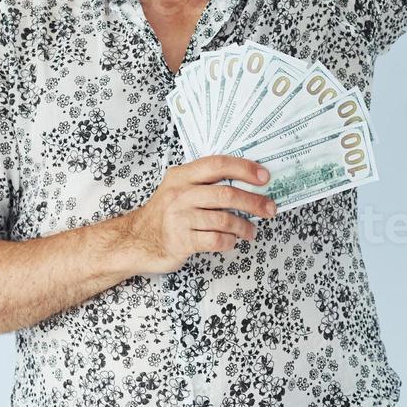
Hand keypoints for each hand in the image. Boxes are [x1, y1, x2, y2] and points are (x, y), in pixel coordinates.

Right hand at [119, 156, 276, 274]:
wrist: (136, 240)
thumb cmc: (165, 214)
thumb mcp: (178, 188)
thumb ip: (205, 183)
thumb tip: (247, 181)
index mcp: (182, 176)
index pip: (218, 164)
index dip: (244, 168)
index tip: (264, 176)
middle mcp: (180, 194)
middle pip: (226, 194)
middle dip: (254, 202)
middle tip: (270, 208)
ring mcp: (179, 218)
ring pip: (224, 219)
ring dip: (244, 226)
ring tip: (251, 231)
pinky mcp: (181, 240)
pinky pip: (215, 240)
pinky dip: (229, 241)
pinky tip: (231, 241)